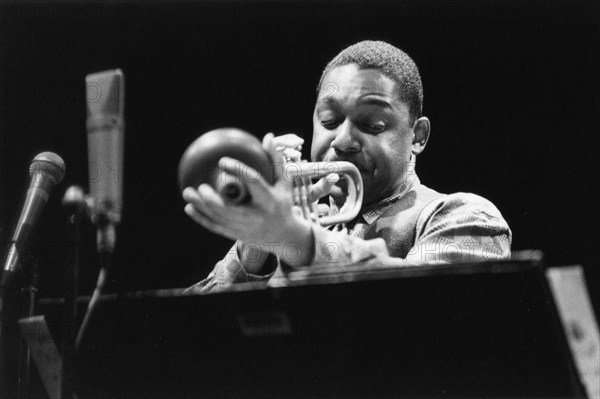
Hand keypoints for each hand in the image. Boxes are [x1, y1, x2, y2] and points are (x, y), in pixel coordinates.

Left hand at [183, 133, 314, 268]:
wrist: (283, 236)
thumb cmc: (282, 204)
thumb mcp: (284, 183)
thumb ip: (275, 161)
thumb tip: (267, 136)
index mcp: (268, 199)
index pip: (253, 183)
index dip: (238, 171)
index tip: (222, 161)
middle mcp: (256, 216)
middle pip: (229, 208)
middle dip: (211, 198)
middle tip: (201, 185)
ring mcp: (244, 227)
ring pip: (218, 218)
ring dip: (201, 206)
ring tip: (187, 192)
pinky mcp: (236, 234)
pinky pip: (215, 226)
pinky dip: (201, 218)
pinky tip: (189, 208)